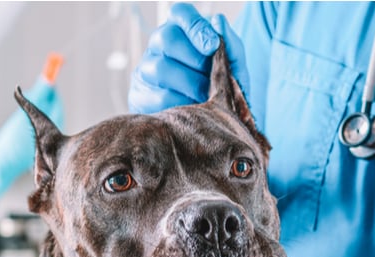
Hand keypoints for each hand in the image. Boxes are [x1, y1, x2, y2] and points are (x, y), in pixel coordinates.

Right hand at [128, 2, 248, 113]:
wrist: (210, 126)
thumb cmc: (220, 91)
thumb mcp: (234, 70)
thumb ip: (232, 47)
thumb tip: (219, 21)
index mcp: (182, 32)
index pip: (180, 12)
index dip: (195, 26)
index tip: (212, 45)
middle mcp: (159, 46)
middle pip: (167, 38)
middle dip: (195, 60)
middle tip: (211, 79)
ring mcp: (146, 69)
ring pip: (161, 69)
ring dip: (190, 86)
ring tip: (206, 98)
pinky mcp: (139, 95)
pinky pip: (158, 97)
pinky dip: (180, 105)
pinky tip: (193, 111)